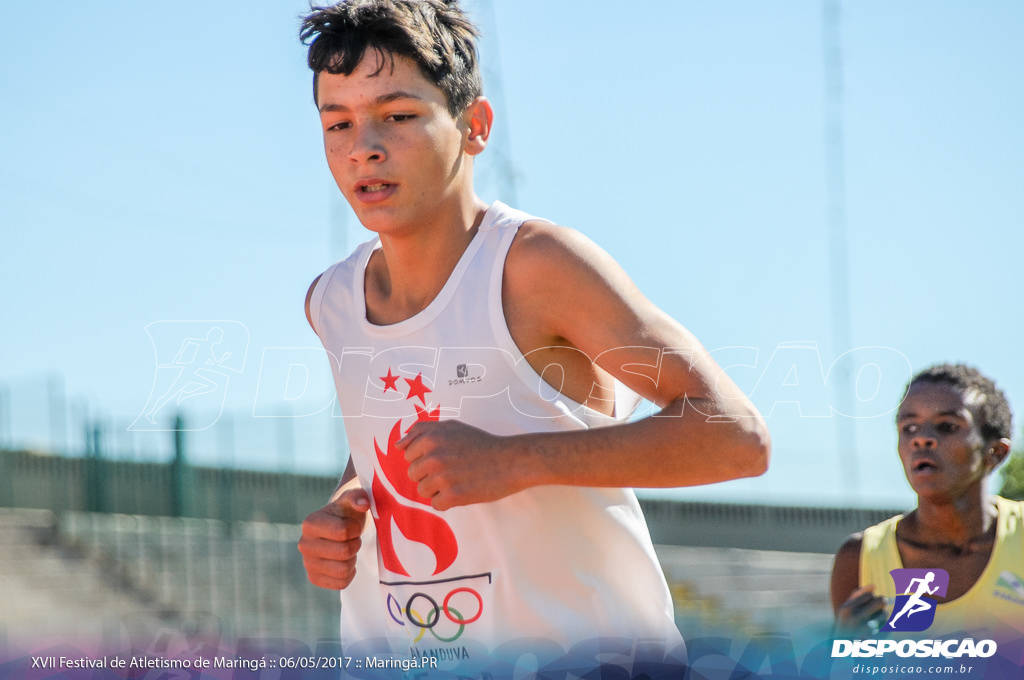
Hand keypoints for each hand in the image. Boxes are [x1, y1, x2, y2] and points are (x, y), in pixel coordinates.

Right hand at [297, 487, 369, 588]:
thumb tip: (363, 503)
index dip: (356, 529)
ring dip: (352, 560)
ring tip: (348, 550)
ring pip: (343, 570)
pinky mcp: (314, 578)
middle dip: (355, 545)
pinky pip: (340, 583)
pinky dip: (349, 574)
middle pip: (344, 552)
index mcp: (310, 523)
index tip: (353, 526)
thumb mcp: (352, 500)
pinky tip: (345, 562)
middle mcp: (304, 544)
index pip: (343, 532)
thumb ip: (358, 497)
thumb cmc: (347, 513)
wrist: (339, 529)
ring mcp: (307, 563)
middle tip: (353, 539)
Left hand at [397, 420, 526, 510]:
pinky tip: (463, 490)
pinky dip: (448, 502)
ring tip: (457, 480)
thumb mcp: (451, 427)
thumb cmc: (480, 444)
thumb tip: (398, 445)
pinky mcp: (453, 496)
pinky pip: (436, 504)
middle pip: (413, 474)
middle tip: (452, 469)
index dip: (425, 458)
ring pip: (423, 490)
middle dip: (429, 474)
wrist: (510, 461)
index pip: (408, 455)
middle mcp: (434, 456)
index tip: (443, 457)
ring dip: (438, 489)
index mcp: (432, 438)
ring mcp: (443, 477)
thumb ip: (422, 431)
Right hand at [835, 585, 886, 636]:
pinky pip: (888, 626)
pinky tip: (880, 628)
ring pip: (885, 614)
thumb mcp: (844, 609)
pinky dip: (886, 625)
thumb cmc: (845, 625)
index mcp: (847, 609)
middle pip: (879, 602)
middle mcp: (856, 619)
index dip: (872, 596)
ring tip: (880, 616)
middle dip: (882, 601)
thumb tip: (874, 586)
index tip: (871, 599)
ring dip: (883, 613)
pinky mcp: (876, 640)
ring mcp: (867, 631)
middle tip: (883, 601)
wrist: (843, 648)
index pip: (869, 595)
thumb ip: (856, 595)